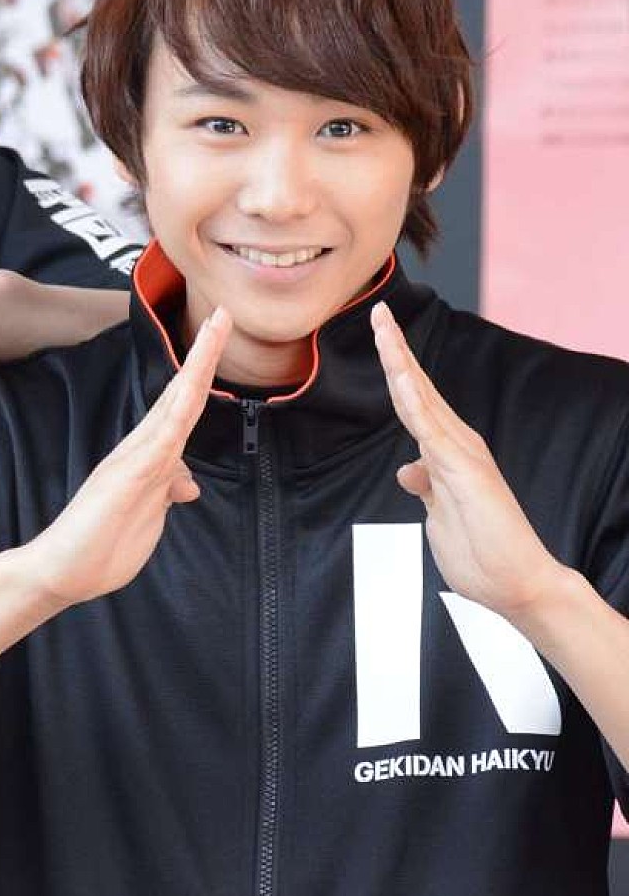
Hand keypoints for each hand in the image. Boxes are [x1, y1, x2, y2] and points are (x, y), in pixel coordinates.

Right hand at [27, 307, 232, 609]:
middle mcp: (144, 448)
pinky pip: (162, 438)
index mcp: (151, 456)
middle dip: (205, 353)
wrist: (62, 570)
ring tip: (215, 329)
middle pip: (184, 393)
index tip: (222, 338)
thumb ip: (166, 493)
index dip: (204, 373)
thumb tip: (188, 484)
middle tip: (225, 313)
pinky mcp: (129, 477)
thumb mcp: (148, 516)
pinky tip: (192, 385)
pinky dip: (179, 410)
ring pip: (177, 404)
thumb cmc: (102, 544)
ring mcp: (136, 459)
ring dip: (198, 366)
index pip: (185, 407)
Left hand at [371, 301, 562, 623]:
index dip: (396, 368)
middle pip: (416, 388)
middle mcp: (456, 444)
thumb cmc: (483, 554)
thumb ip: (427, 488)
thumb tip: (408, 469)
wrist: (519, 584)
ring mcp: (461, 453)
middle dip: (395, 348)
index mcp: (447, 452)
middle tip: (377, 311)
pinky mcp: (465, 471)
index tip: (379, 336)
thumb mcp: (439, 517)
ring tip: (382, 326)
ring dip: (400, 361)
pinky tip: (399, 377)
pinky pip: (431, 429)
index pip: (414, 402)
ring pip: (421, 398)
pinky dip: (414, 401)